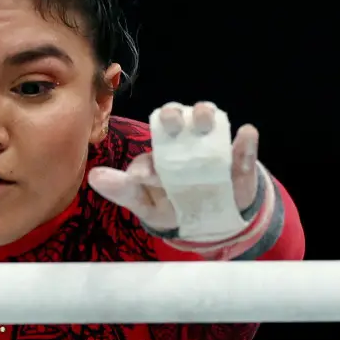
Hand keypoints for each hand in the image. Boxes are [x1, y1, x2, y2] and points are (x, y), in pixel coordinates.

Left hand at [87, 101, 259, 240]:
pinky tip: (246, 134)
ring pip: (208, 125)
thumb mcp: (147, 203)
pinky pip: (243, 150)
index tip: (143, 174)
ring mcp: (212, 149)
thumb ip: (123, 191)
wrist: (211, 223)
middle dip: (173, 116)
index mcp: (159, 151)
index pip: (147, 146)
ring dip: (205, 117)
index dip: (148, 155)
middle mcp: (184, 142)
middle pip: (176, 122)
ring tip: (204, 116)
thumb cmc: (172, 206)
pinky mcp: (239, 162)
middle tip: (170, 118)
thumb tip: (94, 176)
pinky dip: (246, 143)